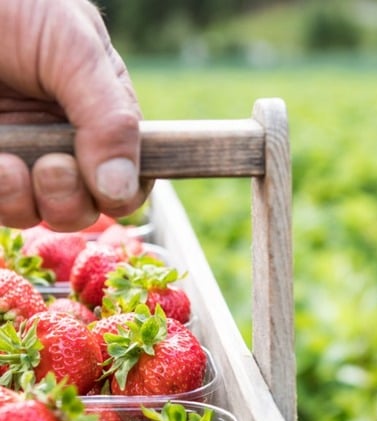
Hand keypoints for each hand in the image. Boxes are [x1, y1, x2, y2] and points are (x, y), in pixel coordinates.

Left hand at [0, 0, 149, 229]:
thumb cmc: (18, 7)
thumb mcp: (77, 50)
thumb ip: (110, 117)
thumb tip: (121, 188)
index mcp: (99, 116)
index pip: (131, 178)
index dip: (123, 192)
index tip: (108, 182)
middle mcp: (59, 141)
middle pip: (84, 207)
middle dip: (71, 199)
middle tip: (53, 167)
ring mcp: (13, 153)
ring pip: (34, 212)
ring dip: (25, 199)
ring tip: (8, 164)